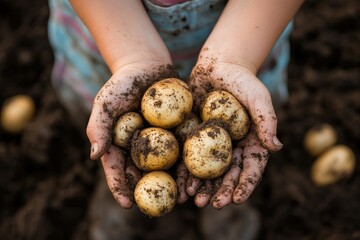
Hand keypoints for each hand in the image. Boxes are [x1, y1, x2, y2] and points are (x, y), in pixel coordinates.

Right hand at [86, 62, 177, 207]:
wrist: (147, 63)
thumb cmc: (122, 82)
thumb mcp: (106, 101)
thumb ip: (98, 126)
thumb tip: (94, 156)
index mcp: (120, 144)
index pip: (117, 170)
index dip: (121, 188)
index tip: (127, 204)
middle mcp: (140, 147)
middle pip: (144, 174)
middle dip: (151, 193)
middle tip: (158, 209)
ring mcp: (161, 141)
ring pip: (166, 166)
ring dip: (173, 183)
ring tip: (182, 198)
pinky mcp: (178, 131)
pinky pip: (184, 149)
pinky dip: (189, 161)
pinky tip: (197, 173)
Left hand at [181, 60, 281, 207]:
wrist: (217, 66)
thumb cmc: (242, 80)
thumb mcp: (258, 96)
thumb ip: (267, 120)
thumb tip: (276, 147)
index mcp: (251, 142)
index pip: (251, 168)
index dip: (245, 185)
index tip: (237, 200)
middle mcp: (232, 147)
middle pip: (228, 174)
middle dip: (221, 191)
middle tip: (212, 205)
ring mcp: (212, 144)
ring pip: (207, 170)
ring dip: (201, 187)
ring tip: (193, 200)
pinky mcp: (194, 136)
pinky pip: (189, 156)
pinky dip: (184, 171)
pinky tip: (179, 184)